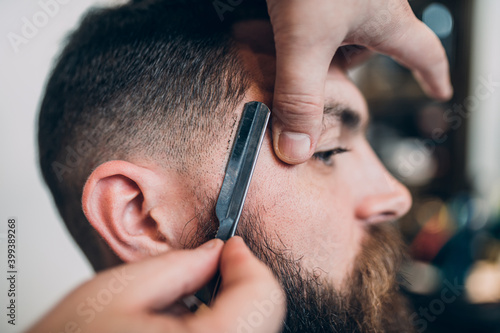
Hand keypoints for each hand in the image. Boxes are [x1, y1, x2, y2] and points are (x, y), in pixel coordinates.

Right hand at [26, 237, 284, 332]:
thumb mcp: (119, 290)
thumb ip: (180, 265)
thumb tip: (218, 252)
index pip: (259, 299)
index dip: (247, 263)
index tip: (230, 247)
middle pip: (262, 317)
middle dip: (241, 284)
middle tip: (215, 264)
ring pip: (252, 331)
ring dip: (236, 307)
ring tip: (194, 298)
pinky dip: (225, 325)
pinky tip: (190, 323)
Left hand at [266, 0, 452, 163]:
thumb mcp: (304, 38)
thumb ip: (298, 94)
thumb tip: (297, 149)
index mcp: (385, 19)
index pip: (424, 54)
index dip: (433, 76)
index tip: (440, 91)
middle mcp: (372, 3)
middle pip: (369, 47)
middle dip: (348, 69)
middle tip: (326, 87)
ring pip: (339, 31)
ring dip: (319, 47)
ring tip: (291, 56)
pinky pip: (316, 16)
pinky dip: (301, 29)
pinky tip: (277, 27)